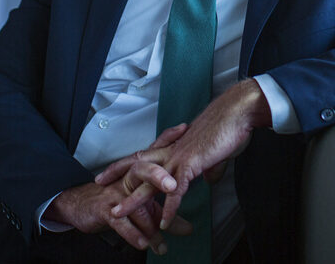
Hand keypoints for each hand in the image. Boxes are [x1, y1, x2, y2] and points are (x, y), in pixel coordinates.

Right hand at [44, 124, 191, 252]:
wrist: (82, 204)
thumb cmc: (118, 198)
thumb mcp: (144, 204)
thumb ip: (166, 214)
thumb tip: (189, 229)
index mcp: (139, 169)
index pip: (156, 150)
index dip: (168, 138)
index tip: (183, 129)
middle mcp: (129, 177)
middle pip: (144, 168)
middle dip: (158, 175)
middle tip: (173, 185)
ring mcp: (117, 192)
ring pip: (134, 200)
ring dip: (149, 221)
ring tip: (162, 232)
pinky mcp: (106, 209)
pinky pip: (121, 222)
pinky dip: (132, 233)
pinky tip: (143, 243)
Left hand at [103, 79, 271, 230]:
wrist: (236, 113)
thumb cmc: (228, 127)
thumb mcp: (215, 152)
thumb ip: (209, 167)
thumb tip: (210, 178)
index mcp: (177, 146)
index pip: (148, 154)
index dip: (130, 161)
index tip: (114, 168)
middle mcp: (174, 150)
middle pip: (139, 164)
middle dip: (117, 173)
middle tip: (98, 182)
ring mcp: (180, 157)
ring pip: (150, 182)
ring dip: (133, 200)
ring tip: (118, 213)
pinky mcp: (192, 164)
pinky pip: (176, 191)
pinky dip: (169, 207)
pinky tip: (163, 221)